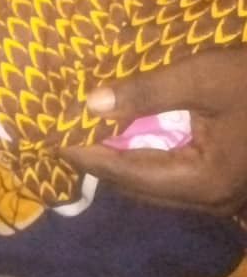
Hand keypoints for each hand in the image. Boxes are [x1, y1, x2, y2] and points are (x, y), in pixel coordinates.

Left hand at [61, 45, 246, 215]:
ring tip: (86, 135)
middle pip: (140, 187)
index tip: (50, 140)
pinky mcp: (225, 179)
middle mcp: (211, 199)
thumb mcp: (203, 77)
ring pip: (157, 185)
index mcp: (203, 181)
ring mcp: (221, 194)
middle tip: (62, 137)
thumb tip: (91, 105)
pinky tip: (129, 136)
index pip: (127, 173)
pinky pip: (174, 175)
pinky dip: (145, 157)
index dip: (86, 156)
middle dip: (100, 163)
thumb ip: (146, 93)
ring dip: (121, 161)